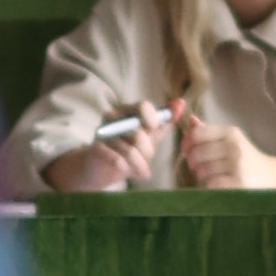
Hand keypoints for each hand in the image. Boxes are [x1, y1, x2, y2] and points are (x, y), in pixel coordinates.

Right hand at [44, 100, 182, 191]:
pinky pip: (117, 159)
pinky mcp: (95, 148)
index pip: (144, 107)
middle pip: (140, 133)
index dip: (153, 121)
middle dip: (148, 151)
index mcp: (127, 110)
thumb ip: (164, 121)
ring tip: (143, 172)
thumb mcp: (149, 136)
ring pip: (130, 150)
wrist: (101, 168)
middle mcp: (112, 117)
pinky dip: (126, 167)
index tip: (153, 131)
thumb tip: (180, 103)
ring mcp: (102, 132)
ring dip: (140, 165)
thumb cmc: (127, 149)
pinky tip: (126, 170)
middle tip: (147, 160)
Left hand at [180, 115, 265, 188]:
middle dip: (193, 162)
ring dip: (201, 175)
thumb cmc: (248, 158)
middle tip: (198, 166)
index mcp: (231, 132)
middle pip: (197, 153)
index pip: (197, 133)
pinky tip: (217, 183)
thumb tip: (190, 120)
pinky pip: (211, 184)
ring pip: (202, 170)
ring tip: (210, 175)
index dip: (187, 143)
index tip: (187, 150)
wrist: (274, 176)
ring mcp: (237, 165)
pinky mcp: (238, 183)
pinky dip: (210, 185)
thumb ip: (210, 131)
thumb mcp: (232, 140)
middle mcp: (234, 146)